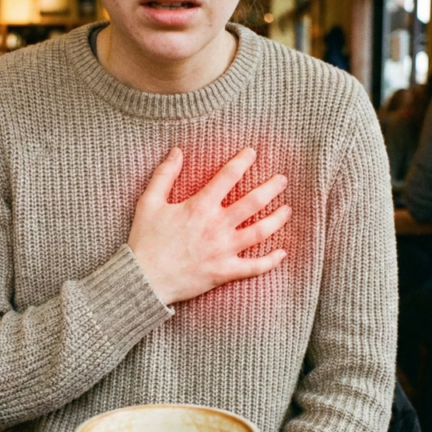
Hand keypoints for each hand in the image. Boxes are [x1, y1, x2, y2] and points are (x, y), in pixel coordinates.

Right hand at [128, 147, 290, 304]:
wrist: (144, 280)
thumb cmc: (145, 241)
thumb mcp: (149, 202)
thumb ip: (164, 174)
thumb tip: (177, 151)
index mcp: (200, 206)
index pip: (228, 176)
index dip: (243, 161)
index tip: (252, 153)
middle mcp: (217, 226)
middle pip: (254, 202)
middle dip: (272, 187)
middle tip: (282, 179)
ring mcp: (224, 250)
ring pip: (260, 232)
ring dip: (278, 219)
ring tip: (287, 210)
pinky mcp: (225, 272)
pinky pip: (255, 267)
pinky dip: (271, 261)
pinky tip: (282, 253)